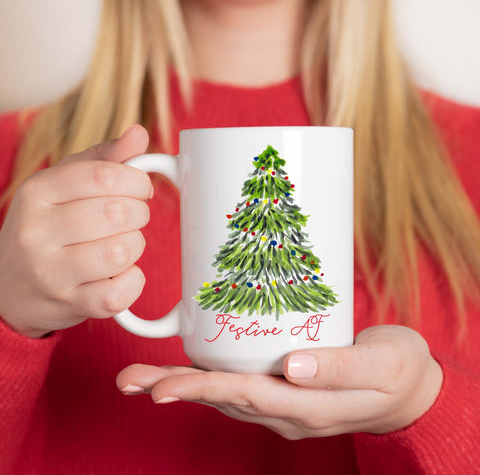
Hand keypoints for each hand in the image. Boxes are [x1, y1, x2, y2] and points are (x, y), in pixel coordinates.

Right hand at [0, 125, 152, 337]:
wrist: (11, 286)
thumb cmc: (48, 226)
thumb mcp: (64, 184)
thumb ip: (103, 159)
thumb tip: (139, 134)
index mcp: (37, 193)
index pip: (103, 176)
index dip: (136, 181)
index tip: (140, 188)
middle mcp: (37, 233)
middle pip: (117, 213)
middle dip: (139, 213)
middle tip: (132, 217)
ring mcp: (50, 273)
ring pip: (122, 252)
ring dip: (136, 246)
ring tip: (122, 245)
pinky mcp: (69, 305)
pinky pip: (120, 292)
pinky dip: (133, 281)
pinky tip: (121, 274)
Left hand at [117, 325, 442, 438]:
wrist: (409, 388)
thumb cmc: (397, 372)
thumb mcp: (381, 368)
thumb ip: (339, 369)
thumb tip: (292, 367)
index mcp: (307, 407)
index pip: (244, 397)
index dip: (202, 390)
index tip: (161, 388)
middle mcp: (287, 410)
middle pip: (222, 399)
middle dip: (174, 389)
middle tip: (129, 381)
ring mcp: (284, 404)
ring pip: (225, 395)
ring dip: (184, 384)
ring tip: (143, 377)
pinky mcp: (286, 389)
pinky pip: (240, 387)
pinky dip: (209, 378)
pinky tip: (191, 367)